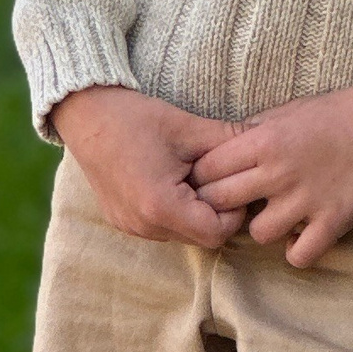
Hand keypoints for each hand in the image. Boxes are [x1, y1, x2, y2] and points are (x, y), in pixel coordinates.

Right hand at [51, 86, 243, 248]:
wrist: (85, 114)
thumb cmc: (135, 117)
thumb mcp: (188, 127)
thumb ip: (231, 142)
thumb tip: (267, 144)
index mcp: (160, 206)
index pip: (217, 233)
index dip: (232, 212)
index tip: (229, 183)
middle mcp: (143, 225)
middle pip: (200, 237)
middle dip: (214, 211)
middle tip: (213, 177)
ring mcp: (129, 226)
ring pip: (181, 234)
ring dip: (193, 212)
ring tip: (189, 176)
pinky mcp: (121, 221)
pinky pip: (160, 227)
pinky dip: (173, 210)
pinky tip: (169, 180)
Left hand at [191, 86, 352, 267]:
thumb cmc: (335, 113)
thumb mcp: (284, 112)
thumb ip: (251, 133)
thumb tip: (221, 151)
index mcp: (262, 141)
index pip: (206, 170)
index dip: (204, 179)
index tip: (212, 183)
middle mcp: (278, 172)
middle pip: (220, 203)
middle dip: (222, 206)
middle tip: (238, 205)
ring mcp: (306, 200)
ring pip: (258, 234)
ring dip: (264, 228)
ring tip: (278, 217)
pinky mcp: (334, 221)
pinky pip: (299, 255)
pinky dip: (298, 251)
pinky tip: (302, 236)